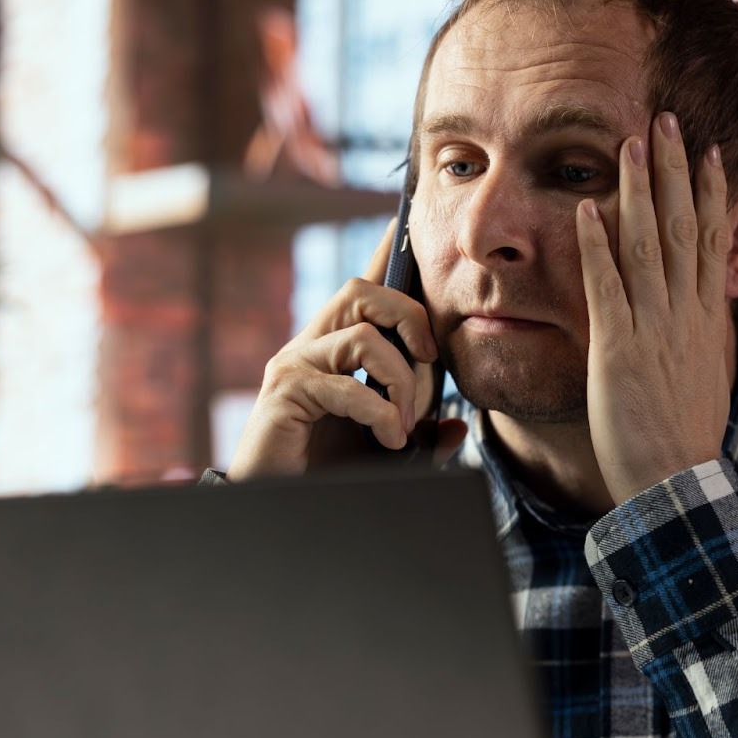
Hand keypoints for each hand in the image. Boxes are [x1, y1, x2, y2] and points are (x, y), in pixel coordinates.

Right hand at [226, 218, 466, 480]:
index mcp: (336, 350)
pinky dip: (380, 413)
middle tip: (430, 366)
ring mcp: (294, 367)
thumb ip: (422, 439)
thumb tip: (457, 428)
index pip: (365, 287)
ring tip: (405, 425)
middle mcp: (310, 346)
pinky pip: (346, 385)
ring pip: (363, 335)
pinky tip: (388, 440)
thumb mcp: (390, 457)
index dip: (387, 253)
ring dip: (401, 381)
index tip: (408, 223)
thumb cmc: (329, 477)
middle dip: (412, 320)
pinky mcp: (284, 394)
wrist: (280, 515)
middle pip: (363, 290)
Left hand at [574, 112, 733, 504]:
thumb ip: (698, 336)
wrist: (675, 482)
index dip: (709, 193)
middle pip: (681, 227)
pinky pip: (606, 288)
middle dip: (675, 171)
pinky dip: (597, 247)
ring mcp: (652, 329)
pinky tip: (589, 209)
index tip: (709, 152)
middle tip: (666, 121)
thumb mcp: (704, 374)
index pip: (708, 241)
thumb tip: (703, 312)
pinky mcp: (618, 350)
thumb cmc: (683, 437)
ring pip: (647, 245)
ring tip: (631, 144)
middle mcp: (683, 314)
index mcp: (704, 319)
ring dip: (638, 191)